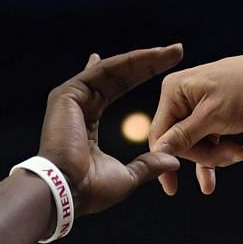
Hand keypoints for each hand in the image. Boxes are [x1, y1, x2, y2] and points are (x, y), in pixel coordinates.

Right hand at [39, 45, 194, 216]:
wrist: (67, 192)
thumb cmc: (91, 190)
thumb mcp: (128, 176)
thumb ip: (148, 165)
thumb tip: (173, 161)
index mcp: (89, 123)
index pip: (117, 92)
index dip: (141, 78)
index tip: (165, 70)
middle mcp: (79, 105)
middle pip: (118, 77)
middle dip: (148, 63)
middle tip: (176, 51)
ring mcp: (71, 98)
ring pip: (113, 70)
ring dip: (143, 59)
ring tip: (170, 52)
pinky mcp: (68, 94)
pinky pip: (103, 72)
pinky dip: (128, 63)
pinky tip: (150, 56)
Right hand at [148, 54, 242, 195]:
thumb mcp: (212, 116)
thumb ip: (184, 136)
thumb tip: (158, 152)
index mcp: (173, 90)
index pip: (161, 134)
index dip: (166, 160)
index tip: (171, 187)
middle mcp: (180, 96)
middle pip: (179, 142)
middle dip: (204, 155)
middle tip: (233, 156)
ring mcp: (194, 106)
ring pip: (194, 145)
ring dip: (215, 156)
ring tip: (240, 155)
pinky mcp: (208, 115)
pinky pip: (205, 141)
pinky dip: (216, 154)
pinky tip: (222, 170)